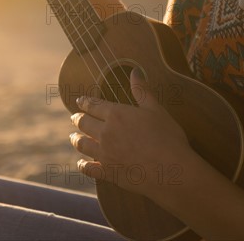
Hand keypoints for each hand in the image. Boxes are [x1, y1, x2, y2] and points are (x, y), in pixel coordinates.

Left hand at [70, 69, 193, 196]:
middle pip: (84, 124)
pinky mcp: (108, 172)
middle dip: (78, 119)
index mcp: (116, 114)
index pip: (94, 105)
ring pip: (82, 144)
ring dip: (76, 140)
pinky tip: (81, 163)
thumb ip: (142, 91)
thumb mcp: (155, 109)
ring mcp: (104, 154)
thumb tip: (135, 71)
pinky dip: (82, 165)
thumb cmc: (167, 137)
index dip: (85, 102)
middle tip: (74, 118)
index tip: (79, 101)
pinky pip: (88, 168)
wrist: (170, 170)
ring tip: (73, 137)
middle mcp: (106, 133)